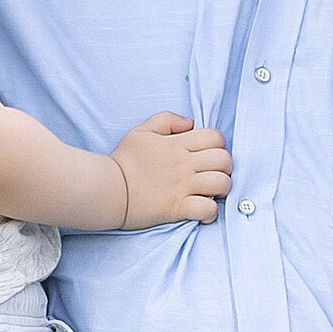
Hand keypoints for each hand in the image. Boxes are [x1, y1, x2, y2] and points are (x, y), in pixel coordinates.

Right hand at [111, 111, 232, 226]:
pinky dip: (210, 212)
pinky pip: (208, 209)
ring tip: (210, 192)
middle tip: (212, 173)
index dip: (218, 145)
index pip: (215, 137)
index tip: (207, 154)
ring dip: (221, 188)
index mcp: (177, 144)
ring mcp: (182, 187)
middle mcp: (184, 164)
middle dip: (224, 167)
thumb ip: (166, 119)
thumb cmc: (123, 161)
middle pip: (224, 160)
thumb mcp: (141, 131)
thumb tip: (190, 122)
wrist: (108, 189)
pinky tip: (203, 211)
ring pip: (221, 183)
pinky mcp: (177, 208)